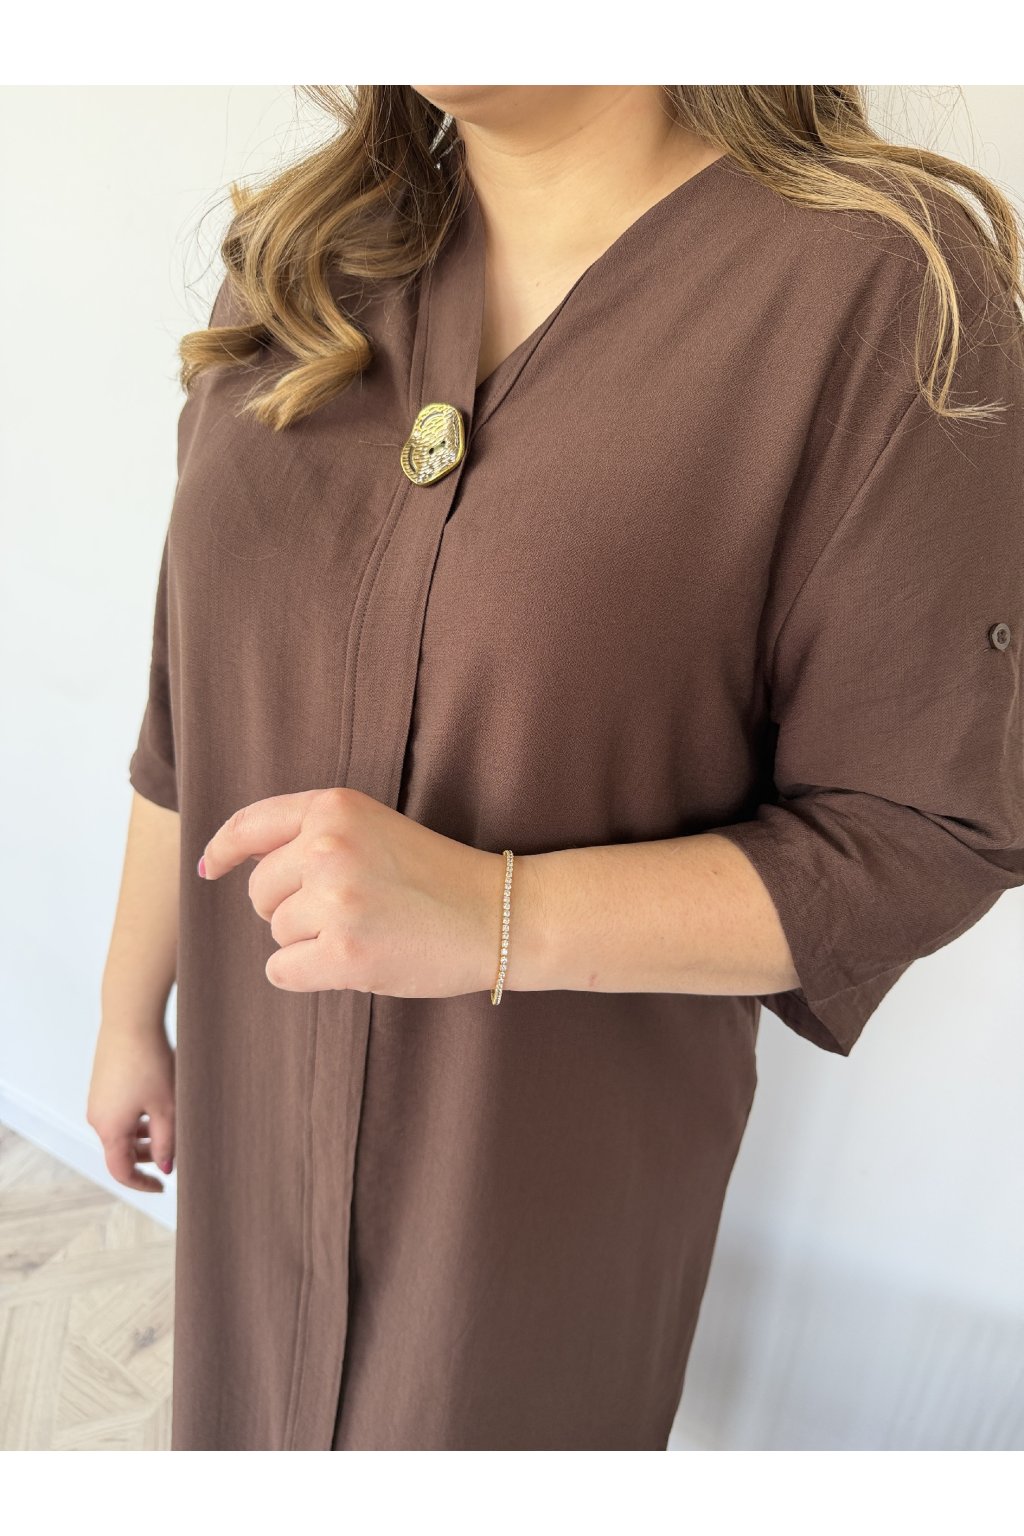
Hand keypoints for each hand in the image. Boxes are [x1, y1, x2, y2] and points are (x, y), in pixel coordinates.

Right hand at [86, 1023, 175, 1192]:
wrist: (131, 1021)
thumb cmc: (150, 1063)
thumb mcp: (166, 1108)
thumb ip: (167, 1142)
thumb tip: (165, 1166)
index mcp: (110, 1129)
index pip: (120, 1171)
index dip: (141, 1183)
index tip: (161, 1187)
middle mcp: (97, 1117)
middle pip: (121, 1150)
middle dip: (147, 1155)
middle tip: (174, 1150)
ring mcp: (98, 1100)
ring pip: (122, 1130)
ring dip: (144, 1135)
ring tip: (171, 1122)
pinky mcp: (103, 1085)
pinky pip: (119, 1112)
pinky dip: (138, 1117)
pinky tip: (158, 1103)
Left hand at [198, 787, 506, 996]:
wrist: (498, 914)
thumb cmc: (436, 877)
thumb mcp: (375, 829)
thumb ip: (314, 837)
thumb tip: (237, 866)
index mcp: (335, 807)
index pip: (252, 824)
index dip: (223, 850)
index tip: (210, 869)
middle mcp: (328, 846)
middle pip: (260, 892)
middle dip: (290, 908)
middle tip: (349, 911)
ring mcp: (336, 900)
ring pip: (276, 933)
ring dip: (310, 942)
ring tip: (368, 931)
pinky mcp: (344, 952)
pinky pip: (283, 971)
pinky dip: (309, 974)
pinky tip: (354, 962)